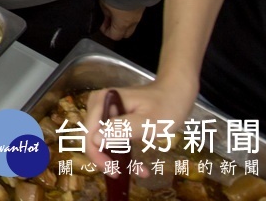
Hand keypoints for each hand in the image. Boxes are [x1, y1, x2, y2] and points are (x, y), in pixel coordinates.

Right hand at [82, 80, 198, 169]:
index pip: (89, 133)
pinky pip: (110, 138)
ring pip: (101, 141)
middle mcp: (97, 105)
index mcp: (103, 102)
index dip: (98, 155)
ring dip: (116, 158)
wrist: (176, 92)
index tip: (114, 171)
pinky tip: (139, 165)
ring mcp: (103, 111)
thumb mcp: (149, 122)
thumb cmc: (166, 106)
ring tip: (139, 170)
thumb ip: (123, 129)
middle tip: (126, 173)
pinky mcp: (111, 117)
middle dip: (108, 158)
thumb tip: (95, 139)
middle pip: (92, 138)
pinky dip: (122, 152)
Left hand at [99, 0, 143, 39]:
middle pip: (125, 34)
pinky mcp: (142, 8)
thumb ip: (105, 13)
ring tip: (115, 14)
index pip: (115, 36)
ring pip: (131, 26)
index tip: (102, 25)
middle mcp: (133, 22)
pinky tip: (122, 8)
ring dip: (123, 23)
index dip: (106, 32)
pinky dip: (128, 16)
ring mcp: (139, 15)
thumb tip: (107, 17)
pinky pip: (135, 17)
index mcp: (122, 24)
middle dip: (116, 30)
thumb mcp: (104, 4)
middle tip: (109, 21)